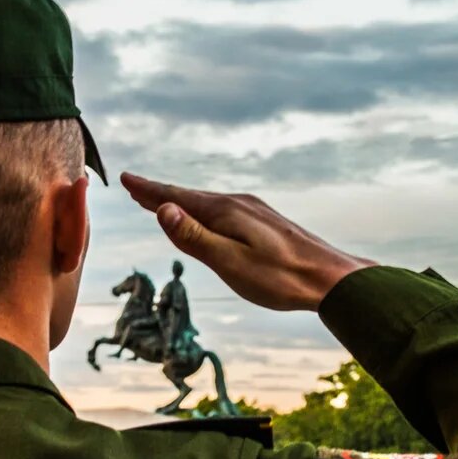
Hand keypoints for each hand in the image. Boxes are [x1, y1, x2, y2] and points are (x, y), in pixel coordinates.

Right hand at [120, 173, 376, 310]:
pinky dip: (202, 211)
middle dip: (160, 194)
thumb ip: (196, 237)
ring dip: (181, 203)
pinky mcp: (265, 223)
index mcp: (226, 211)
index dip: (149, 191)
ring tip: (161, 203)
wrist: (332, 279)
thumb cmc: (281, 278)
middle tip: (134, 188)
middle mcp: (239, 204)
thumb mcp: (230, 262)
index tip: (126, 179)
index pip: (177, 198)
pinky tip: (207, 219)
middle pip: (190, 197)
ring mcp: (254, 212)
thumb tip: (163, 209)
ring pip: (207, 204)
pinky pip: (223, 211)